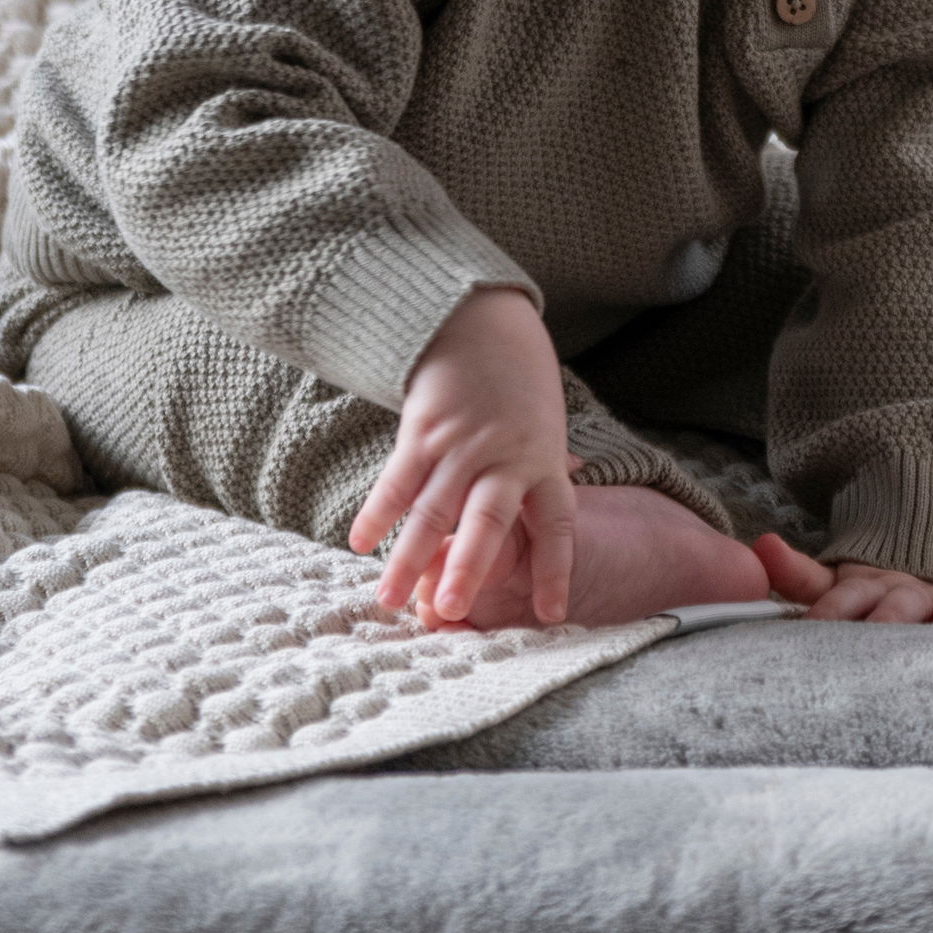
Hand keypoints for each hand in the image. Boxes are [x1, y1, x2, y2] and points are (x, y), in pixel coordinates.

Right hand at [351, 285, 577, 628]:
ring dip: (408, 556)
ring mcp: (462, 444)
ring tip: (388, 599)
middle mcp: (504, 458)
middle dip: (468, 568)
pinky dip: (378, 511)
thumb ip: (547, 460)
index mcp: (542, 461)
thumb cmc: (517, 377)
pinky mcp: (424, 429)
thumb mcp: (545, 419)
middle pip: (487, 521)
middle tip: (450, 610)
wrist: (481, 318)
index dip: (554, 568)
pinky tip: (360, 542)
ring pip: (432, 509)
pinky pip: (398, 478)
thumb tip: (573, 480)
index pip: (556, 524)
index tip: (552, 614)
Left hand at [753, 531, 932, 623]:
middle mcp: (911, 593)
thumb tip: (762, 545)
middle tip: (873, 653)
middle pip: (899, 606)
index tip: (812, 632)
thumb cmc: (874, 596)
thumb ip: (798, 574)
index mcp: (871, 584)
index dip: (830, 614)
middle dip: (885, 626)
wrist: (929, 569)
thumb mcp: (836, 584)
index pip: (847, 596)